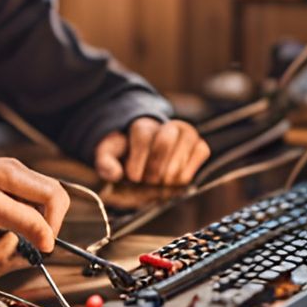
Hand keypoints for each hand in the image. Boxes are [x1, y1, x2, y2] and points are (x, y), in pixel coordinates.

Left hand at [94, 117, 209, 187]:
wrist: (149, 164)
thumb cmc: (128, 160)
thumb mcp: (110, 158)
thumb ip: (105, 162)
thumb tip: (113, 173)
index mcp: (143, 126)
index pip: (143, 135)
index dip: (137, 160)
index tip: (134, 177)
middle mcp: (167, 125)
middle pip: (164, 142)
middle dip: (154, 169)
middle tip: (148, 181)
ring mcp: (187, 134)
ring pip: (181, 154)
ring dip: (168, 176)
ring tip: (160, 181)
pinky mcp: (201, 146)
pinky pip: (199, 155)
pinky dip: (186, 173)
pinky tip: (174, 178)